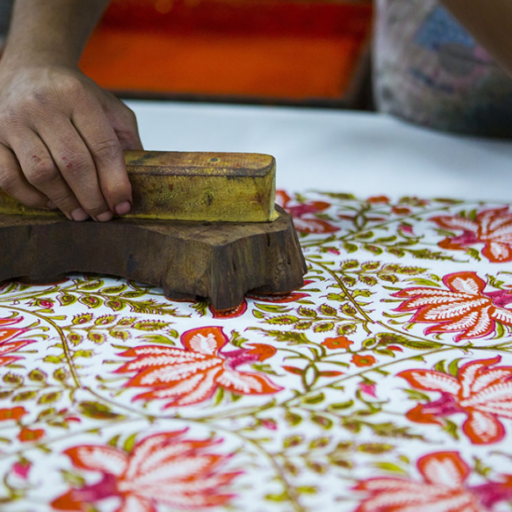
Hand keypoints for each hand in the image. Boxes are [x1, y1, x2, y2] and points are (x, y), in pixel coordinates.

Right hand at [0, 64, 142, 220]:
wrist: (31, 68)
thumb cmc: (76, 96)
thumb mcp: (110, 107)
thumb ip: (126, 139)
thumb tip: (133, 185)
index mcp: (78, 96)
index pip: (103, 148)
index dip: (116, 183)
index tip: (123, 205)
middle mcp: (42, 105)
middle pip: (73, 164)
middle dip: (93, 198)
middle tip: (103, 215)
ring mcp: (13, 120)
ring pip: (41, 173)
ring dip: (65, 201)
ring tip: (80, 214)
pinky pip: (8, 177)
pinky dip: (31, 197)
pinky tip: (50, 202)